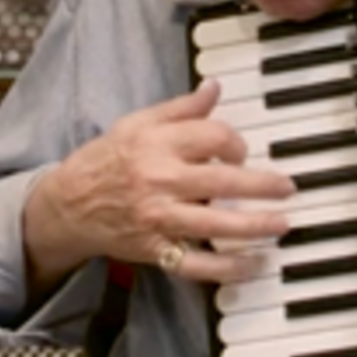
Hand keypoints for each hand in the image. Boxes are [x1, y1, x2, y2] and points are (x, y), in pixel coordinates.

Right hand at [22, 79, 294, 288]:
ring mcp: (159, 219)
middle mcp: (160, 181)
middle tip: (287, 188)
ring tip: (282, 223)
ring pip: (216, 226)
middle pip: (223, 182)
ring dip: (256, 226)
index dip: (236, 142)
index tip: (241, 151)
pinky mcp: (156, 250)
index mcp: (157, 144)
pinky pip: (197, 265)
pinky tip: (253, 263)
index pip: (213, 138)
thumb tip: (215, 87)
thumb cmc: (107, 160)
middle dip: (262, 186)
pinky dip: (227, 268)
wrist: (69, 204)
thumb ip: (181, 109)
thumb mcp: (138, 123)